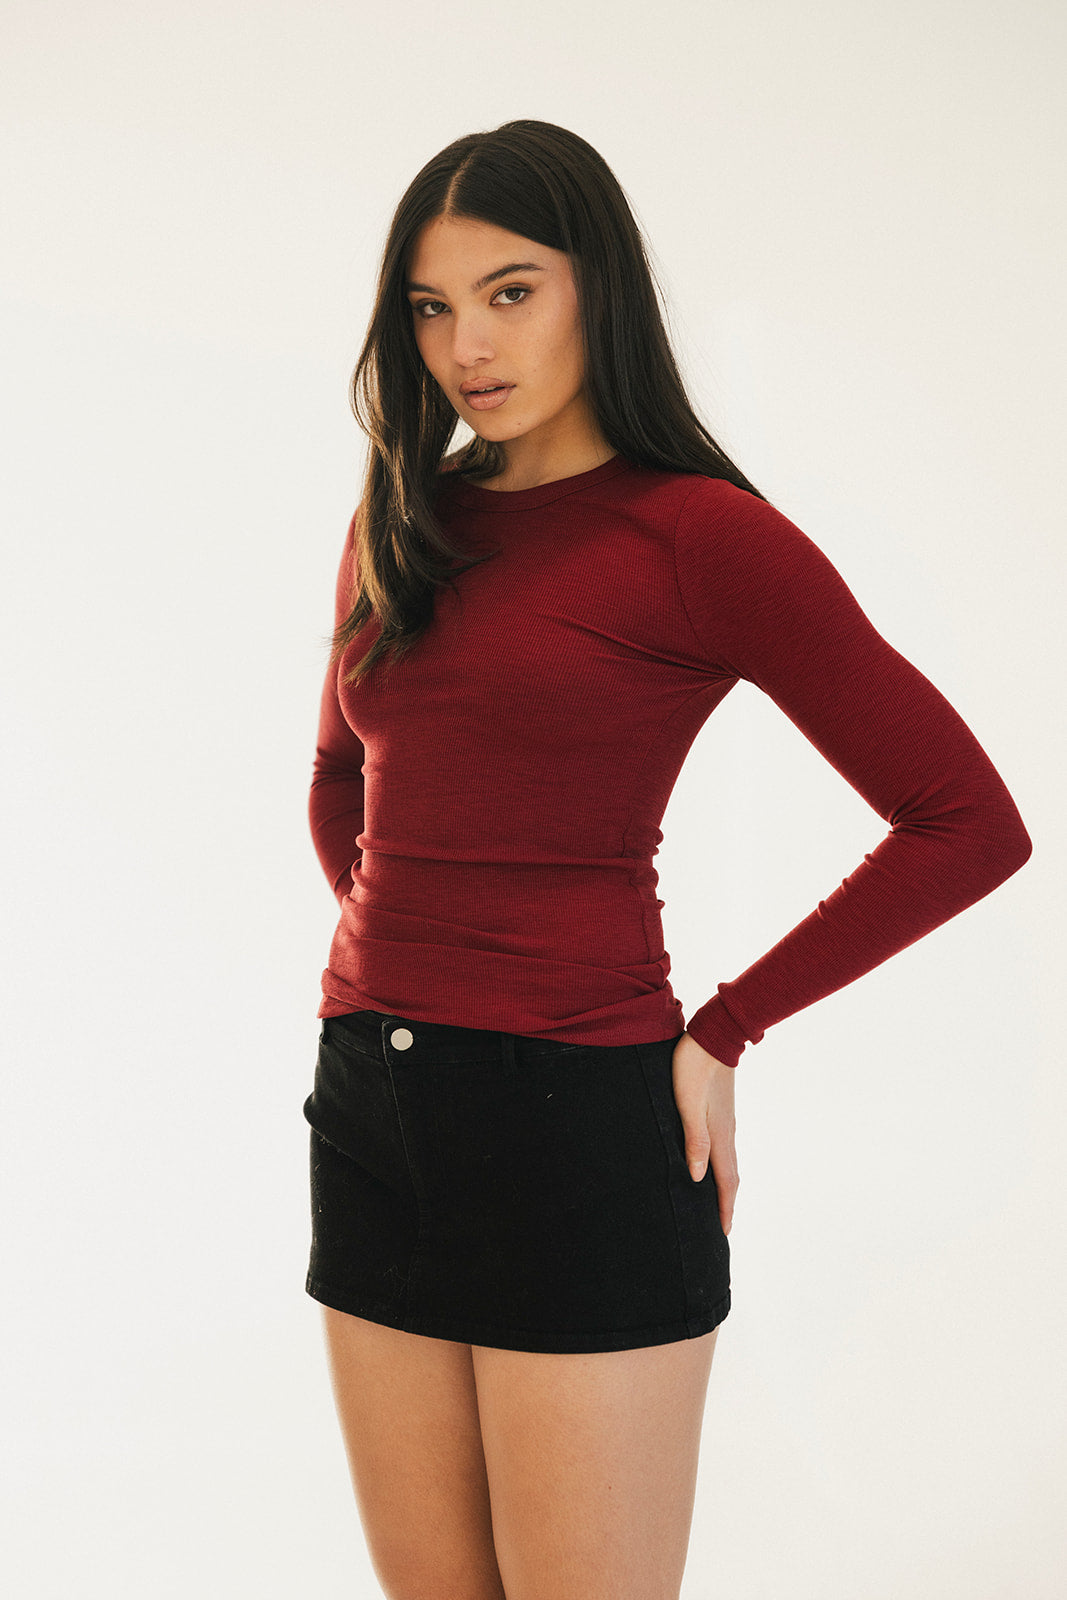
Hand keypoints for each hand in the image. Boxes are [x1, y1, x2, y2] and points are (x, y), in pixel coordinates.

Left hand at [670, 1030, 738, 1235]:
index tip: (724, 1232)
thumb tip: (698, 1177)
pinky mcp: (720, 1110)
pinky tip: (711, 1164)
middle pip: (730, 1175)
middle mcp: (726, 1130)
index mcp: (719, 1133)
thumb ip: (694, 1139)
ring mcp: (725, 1120)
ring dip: (725, 1185)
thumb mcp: (687, 1103)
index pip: (725, 1180)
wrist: (713, 1035)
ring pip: (728, 1161)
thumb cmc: (693, 1067)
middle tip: (723, 1227)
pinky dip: (721, 1165)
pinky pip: (724, 1147)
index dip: (724, 1207)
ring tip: (718, 1202)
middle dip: (727, 1202)